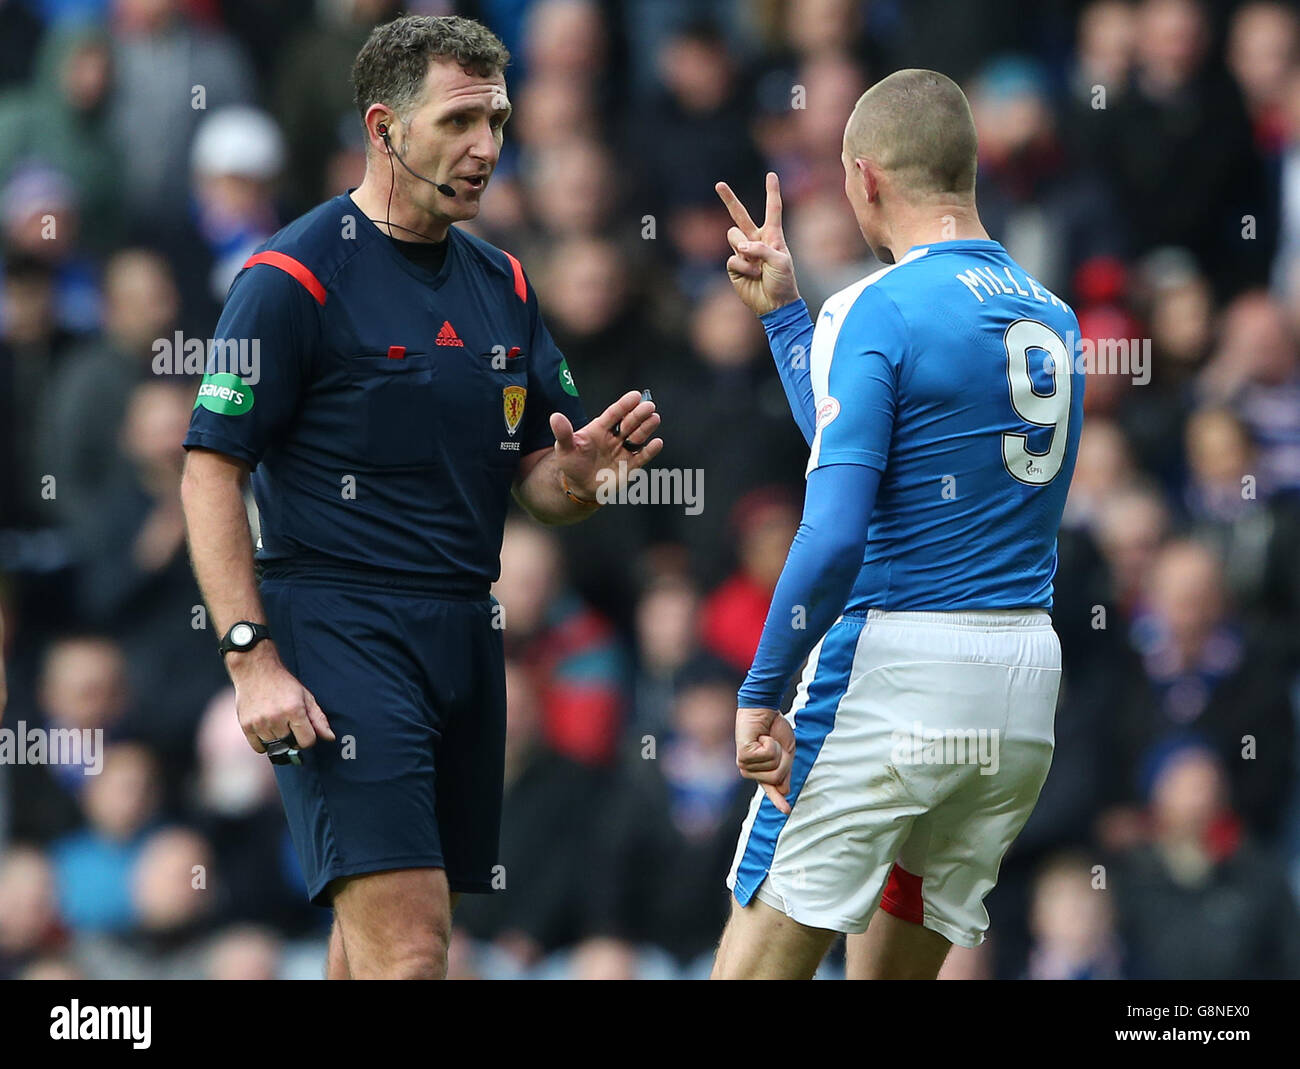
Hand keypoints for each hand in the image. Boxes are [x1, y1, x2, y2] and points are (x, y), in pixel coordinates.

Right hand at [228, 642, 334, 755]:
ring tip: (276, 722)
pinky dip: (263, 743)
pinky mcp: (246, 726)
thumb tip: (330, 738)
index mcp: (294, 711)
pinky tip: (266, 729)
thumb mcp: (306, 697)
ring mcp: (260, 723)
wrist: (256, 670)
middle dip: (293, 737)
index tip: (305, 730)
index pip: (307, 741)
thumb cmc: (283, 683)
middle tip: (289, 723)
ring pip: (274, 746)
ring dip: (277, 739)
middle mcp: (276, 718)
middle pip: (290, 744)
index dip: (309, 738)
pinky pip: (258, 747)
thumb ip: (319, 719)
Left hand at [549, 389, 663, 499]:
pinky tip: (657, 443)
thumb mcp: (564, 448)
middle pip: (629, 423)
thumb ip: (563, 433)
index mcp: (600, 429)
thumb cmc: (572, 463)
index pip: (614, 414)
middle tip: (649, 406)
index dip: (624, 405)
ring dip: (646, 428)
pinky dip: (650, 451)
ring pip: (637, 437)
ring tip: (654, 418)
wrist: (579, 487)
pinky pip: (641, 457)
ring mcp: (623, 451)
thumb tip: (555, 416)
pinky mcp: (629, 467)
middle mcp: (614, 437)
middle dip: (639, 414)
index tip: (635, 396)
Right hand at [716, 172, 800, 315]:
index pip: (773, 209)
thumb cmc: (783, 282)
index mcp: (773, 235)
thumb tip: (741, 246)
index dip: (772, 192)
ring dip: (744, 250)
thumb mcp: (780, 261)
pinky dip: (743, 267)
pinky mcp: (734, 267)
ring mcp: (743, 253)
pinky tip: (753, 276)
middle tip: (719, 184)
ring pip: (733, 237)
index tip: (771, 175)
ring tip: (757, 266)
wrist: (775, 305)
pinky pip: (732, 259)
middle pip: (740, 215)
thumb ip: (761, 248)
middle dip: (729, 200)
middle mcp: (756, 241)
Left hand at [735, 706, 795, 813]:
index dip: (779, 801)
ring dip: (776, 748)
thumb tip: (784, 790)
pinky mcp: (743, 757)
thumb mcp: (786, 752)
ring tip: (765, 739)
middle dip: (783, 757)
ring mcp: (745, 765)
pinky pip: (768, 755)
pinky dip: (770, 743)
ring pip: (774, 767)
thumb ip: (784, 771)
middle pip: (778, 776)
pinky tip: (761, 737)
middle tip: (773, 743)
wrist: (764, 709)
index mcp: (762, 771)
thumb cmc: (774, 729)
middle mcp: (751, 771)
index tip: (787, 811)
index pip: (771, 789)